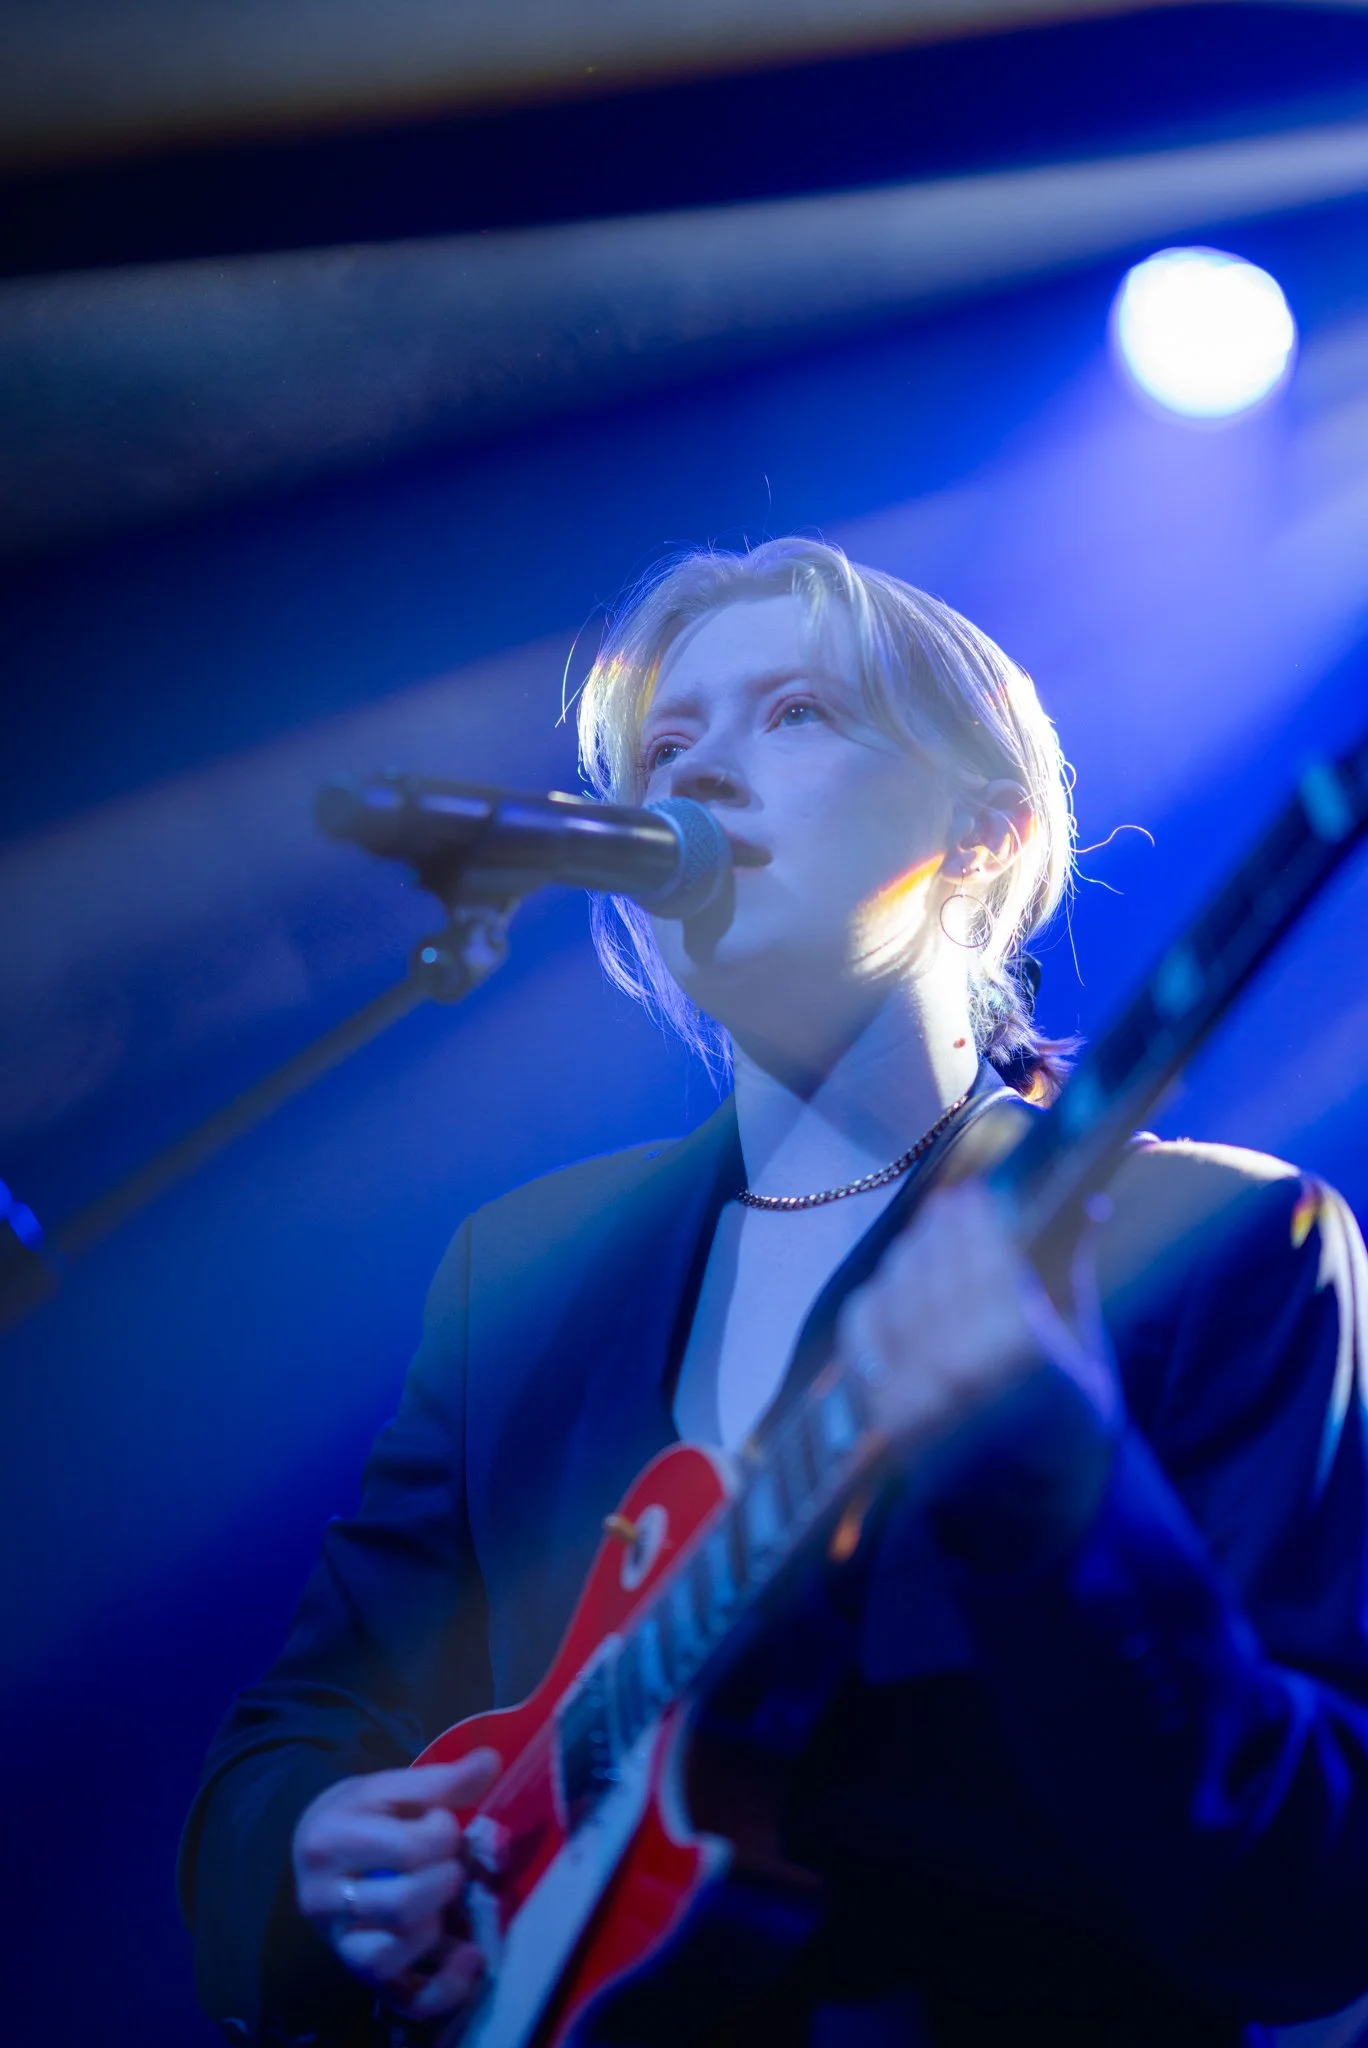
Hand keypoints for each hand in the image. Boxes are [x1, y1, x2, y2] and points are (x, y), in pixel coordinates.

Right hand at [292, 1750, 500, 2021]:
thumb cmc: (360, 1816)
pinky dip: (447, 1986)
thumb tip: (491, 1762)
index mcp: (329, 1840)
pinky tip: (471, 1956)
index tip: (441, 1823)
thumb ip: (440, 1780)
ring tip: (444, 1899)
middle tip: (450, 1863)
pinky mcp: (362, 1977)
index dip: (442, 1833)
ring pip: (397, 1951)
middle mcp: (323, 1899)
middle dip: (445, 1880)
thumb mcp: (390, 1789)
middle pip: (403, 1904)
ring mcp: (340, 1945)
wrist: (316, 1853)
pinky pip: (406, 1999)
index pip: (408, 1848)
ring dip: (438, 1923)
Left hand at [834, 1179, 1120, 1560]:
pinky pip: (861, 1327)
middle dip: (944, 1226)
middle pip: (935, 1262)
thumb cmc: (1072, 1427)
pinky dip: (876, 1296)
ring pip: (895, 1286)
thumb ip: (1073, 1269)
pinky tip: (897, 1284)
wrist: (1033, 1515)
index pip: (986, 1251)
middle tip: (954, 1205)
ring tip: (930, 1241)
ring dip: (911, 1254)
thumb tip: (1091, 1196)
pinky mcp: (877, 1411)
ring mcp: (910, 1392)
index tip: (978, 1190)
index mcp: (1022, 1352)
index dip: (977, 1212)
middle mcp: (959, 1368)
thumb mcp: (1087, 1350)